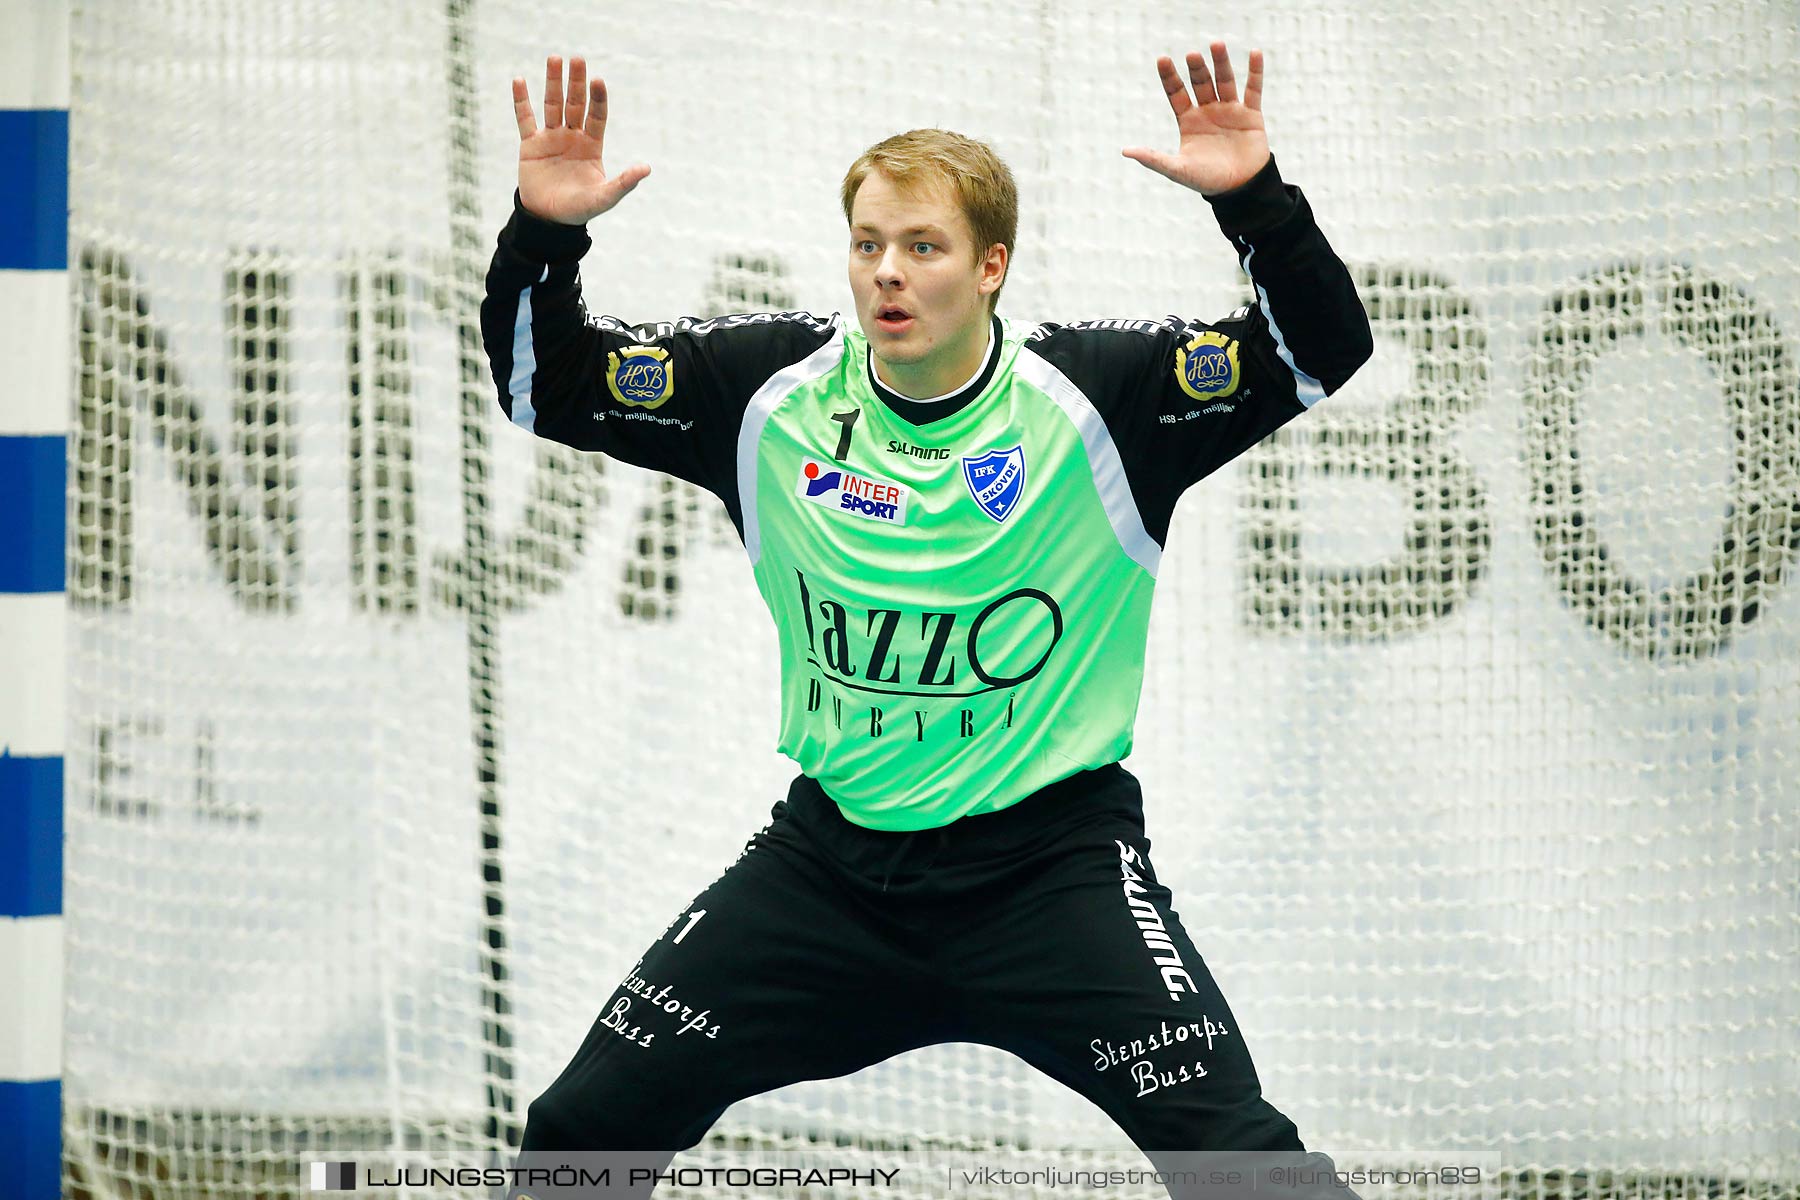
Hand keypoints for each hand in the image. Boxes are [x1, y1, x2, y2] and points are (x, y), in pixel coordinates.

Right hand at [513, 55, 649, 224]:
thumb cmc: (579, 210)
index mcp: (591, 145)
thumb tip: (646, 168)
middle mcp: (572, 137)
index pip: (597, 115)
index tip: (597, 80)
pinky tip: (519, 80)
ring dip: (553, 82)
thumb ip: (624, 183)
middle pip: (575, 104)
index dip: (597, 98)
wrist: (549, 220)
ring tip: (554, 58)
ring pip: (552, 105)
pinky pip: (525, 119)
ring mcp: (551, 138)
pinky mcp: (530, 145)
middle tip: (577, 59)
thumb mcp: (604, 198)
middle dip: (576, 82)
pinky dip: (521, 101)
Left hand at [1122, 43, 1268, 195]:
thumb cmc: (1206, 181)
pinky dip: (1255, 72)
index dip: (1169, 77)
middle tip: (1191, 55)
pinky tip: (1255, 54)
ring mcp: (1230, 110)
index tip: (1162, 59)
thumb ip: (1153, 159)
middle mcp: (1208, 111)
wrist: (1240, 189)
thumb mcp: (1177, 170)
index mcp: (1189, 121)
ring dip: (1221, 63)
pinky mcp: (1251, 114)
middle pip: (1200, 83)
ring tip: (1216, 44)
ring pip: (1224, 81)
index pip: (1176, 93)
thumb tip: (1125, 151)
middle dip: (1196, 69)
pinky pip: (1253, 89)